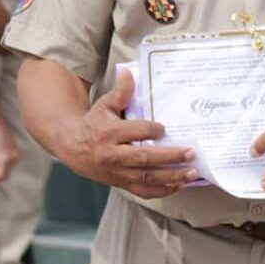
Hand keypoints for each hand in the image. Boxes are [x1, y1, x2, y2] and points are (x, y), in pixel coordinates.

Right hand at [65, 70, 196, 197]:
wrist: (72, 148)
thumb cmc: (94, 123)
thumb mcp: (104, 105)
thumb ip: (120, 92)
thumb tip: (128, 73)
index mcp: (109, 133)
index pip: (135, 132)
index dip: (152, 130)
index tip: (165, 128)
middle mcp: (113, 155)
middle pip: (143, 159)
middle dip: (169, 157)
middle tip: (191, 153)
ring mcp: (117, 173)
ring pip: (146, 178)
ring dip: (171, 177)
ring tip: (192, 173)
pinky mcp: (120, 183)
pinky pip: (143, 191)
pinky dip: (162, 190)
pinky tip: (179, 184)